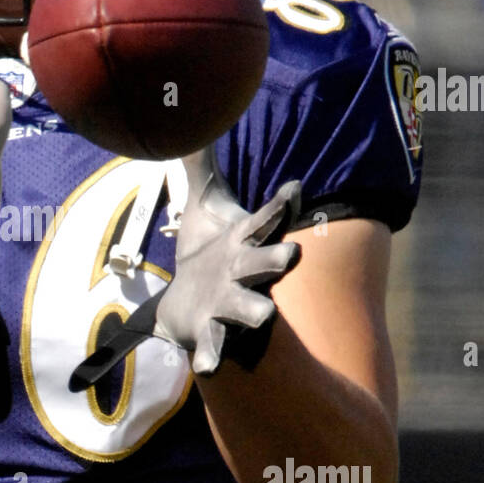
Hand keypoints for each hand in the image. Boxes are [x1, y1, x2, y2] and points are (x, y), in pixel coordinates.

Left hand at [154, 147, 301, 373]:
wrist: (191, 304)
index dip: (279, 205)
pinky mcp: (210, 331)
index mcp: (243, 240)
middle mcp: (243, 272)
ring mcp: (229, 305)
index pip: (265, 218)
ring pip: (248, 308)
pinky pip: (214, 346)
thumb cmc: (207, 250)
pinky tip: (206, 368)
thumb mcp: (203, 204)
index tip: (294, 189)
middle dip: (276, 259)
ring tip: (265, 317)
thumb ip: (199, 163)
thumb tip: (189, 115)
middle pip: (265, 263)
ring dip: (254, 312)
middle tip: (292, 256)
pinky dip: (212, 355)